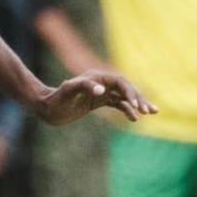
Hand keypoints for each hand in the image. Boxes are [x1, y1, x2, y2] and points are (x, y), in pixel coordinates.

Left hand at [34, 67, 156, 126]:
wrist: (47, 108)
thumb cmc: (56, 98)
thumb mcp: (69, 91)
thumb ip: (84, 86)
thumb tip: (103, 90)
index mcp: (97, 77)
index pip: (120, 82)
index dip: (130, 92)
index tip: (136, 106)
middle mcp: (101, 83)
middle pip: (126, 88)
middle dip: (138, 99)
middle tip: (149, 111)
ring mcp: (100, 92)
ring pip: (124, 97)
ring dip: (137, 104)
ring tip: (150, 113)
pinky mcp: (98, 101)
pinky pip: (117, 104)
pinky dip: (127, 110)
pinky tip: (134, 118)